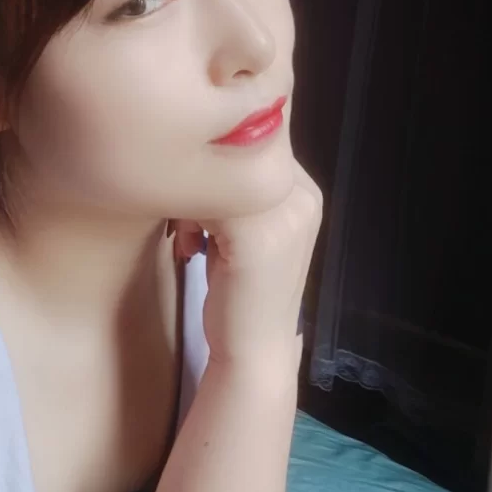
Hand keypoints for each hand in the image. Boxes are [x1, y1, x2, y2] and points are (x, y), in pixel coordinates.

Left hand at [170, 161, 321, 374]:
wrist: (252, 350)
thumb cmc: (237, 290)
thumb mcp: (240, 230)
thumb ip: (233, 191)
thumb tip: (195, 152)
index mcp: (303, 190)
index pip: (257, 141)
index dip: (217, 158)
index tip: (196, 197)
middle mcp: (304, 195)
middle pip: (239, 150)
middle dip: (202, 173)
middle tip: (188, 217)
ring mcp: (287, 214)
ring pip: (220, 172)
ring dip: (192, 193)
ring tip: (190, 232)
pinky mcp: (259, 237)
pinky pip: (210, 199)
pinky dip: (187, 214)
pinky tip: (190, 244)